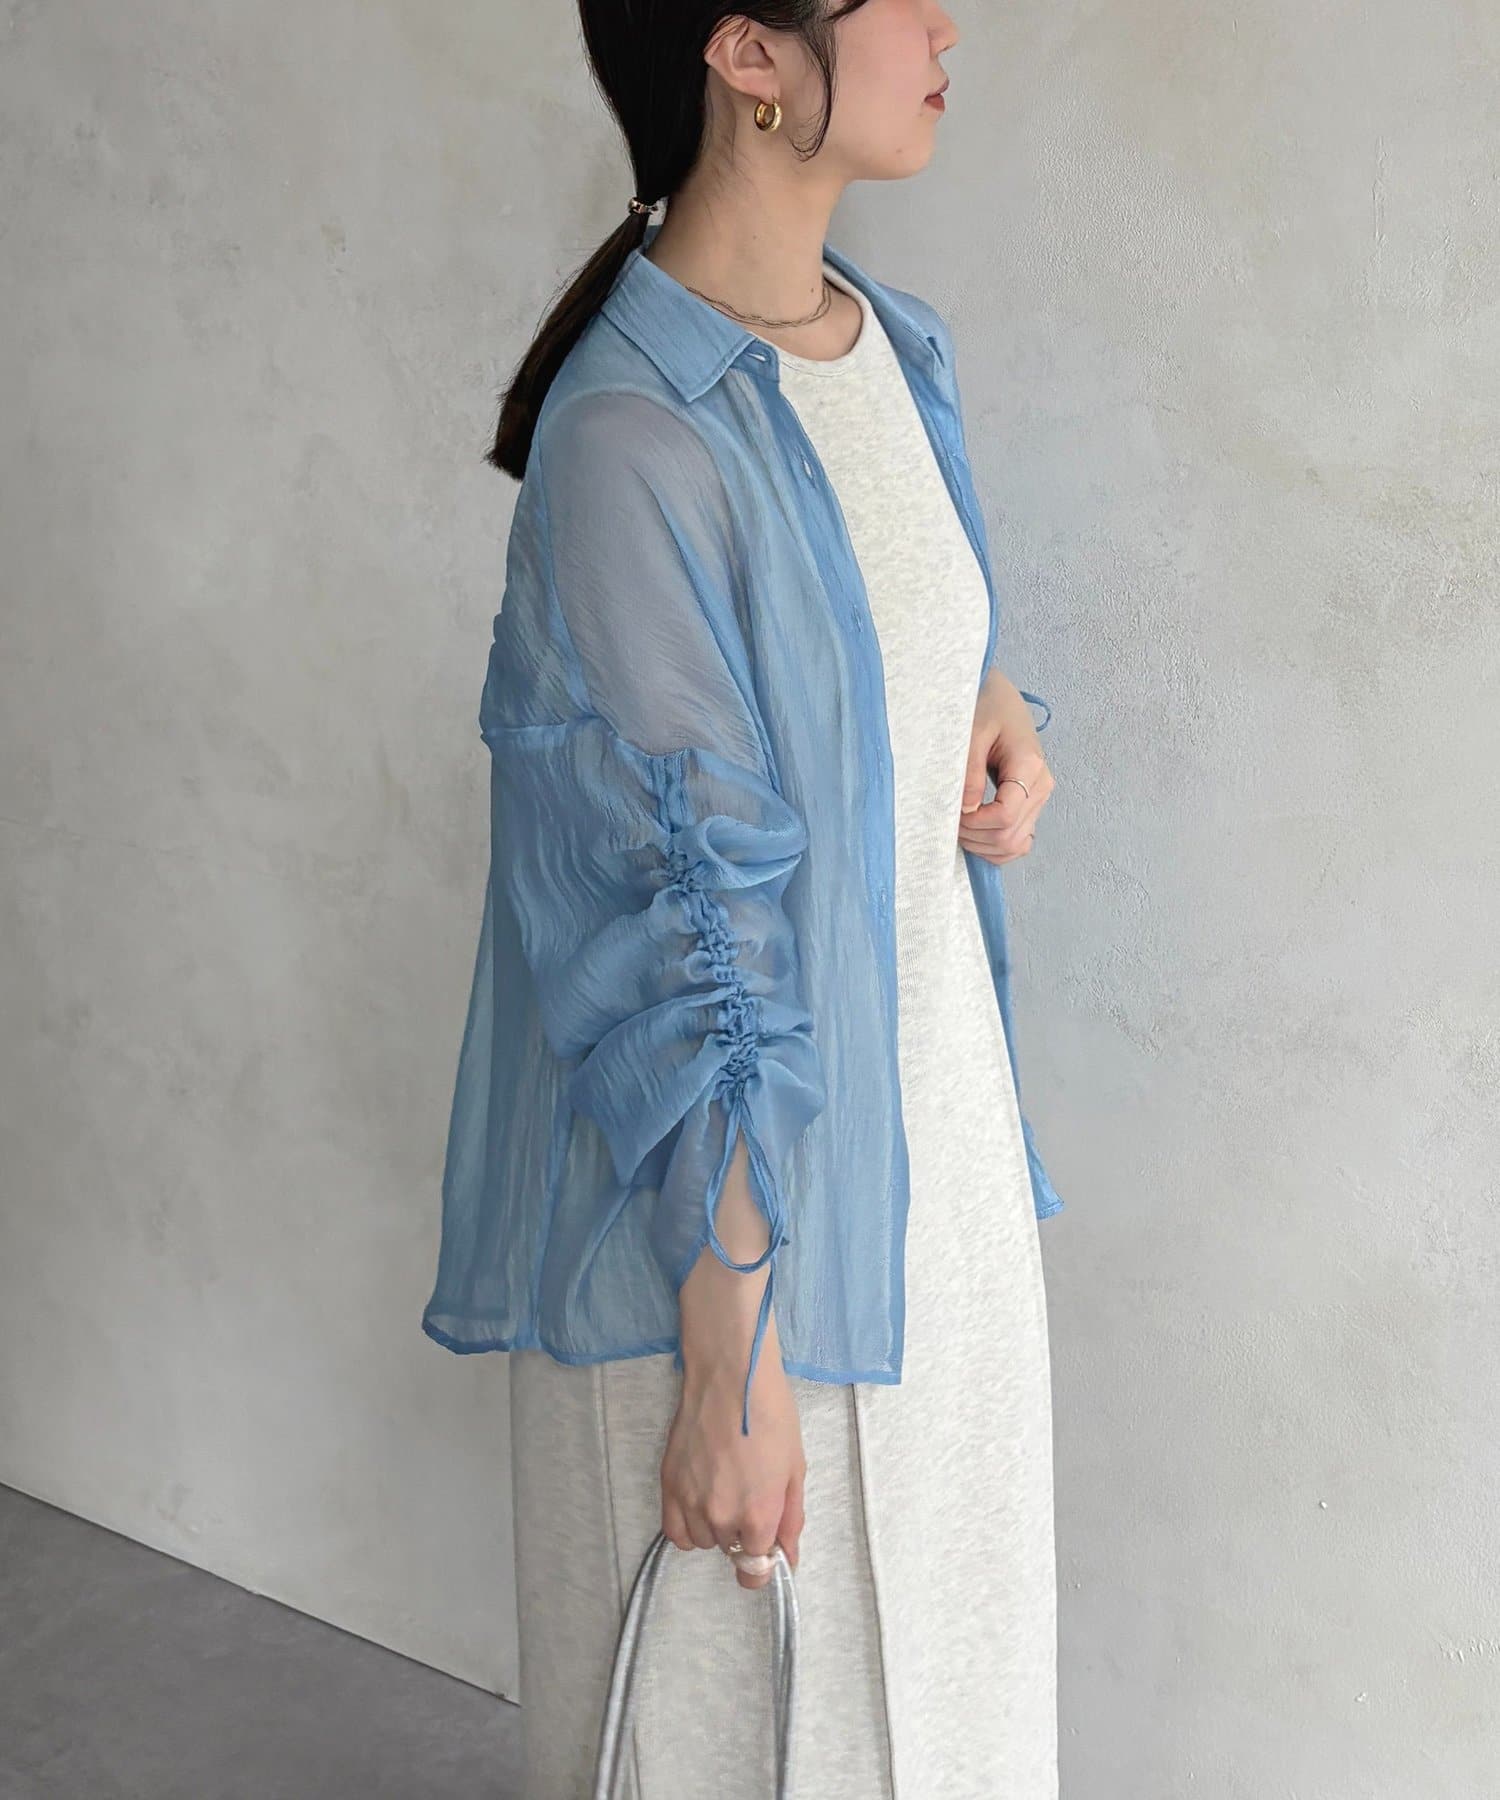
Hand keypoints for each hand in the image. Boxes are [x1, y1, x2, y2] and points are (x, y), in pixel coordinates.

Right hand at [668, 1134, 804, 1591]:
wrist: (729, 1374)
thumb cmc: (769, 1413)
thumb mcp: (794, 1468)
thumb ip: (791, 1519)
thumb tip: (787, 1558)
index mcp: (759, 1513)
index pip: (758, 1568)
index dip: (766, 1556)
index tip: (768, 1543)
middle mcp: (722, 1515)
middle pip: (731, 1551)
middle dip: (743, 1531)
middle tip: (750, 1493)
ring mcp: (690, 1501)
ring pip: (703, 1542)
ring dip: (715, 1527)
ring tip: (726, 1489)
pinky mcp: (668, 1484)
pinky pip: (674, 1530)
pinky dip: (688, 1524)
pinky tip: (701, 1501)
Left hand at [958, 670, 1054, 864]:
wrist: (1001, 697)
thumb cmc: (985, 707)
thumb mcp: (972, 733)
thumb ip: (969, 773)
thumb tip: (966, 810)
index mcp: (1029, 766)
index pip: (1005, 815)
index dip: (975, 823)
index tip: (953, 812)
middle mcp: (1041, 786)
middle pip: (1010, 836)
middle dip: (975, 836)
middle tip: (949, 820)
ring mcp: (1039, 798)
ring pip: (1016, 845)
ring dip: (983, 845)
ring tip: (959, 827)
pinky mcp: (1031, 804)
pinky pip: (1019, 840)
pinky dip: (995, 846)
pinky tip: (974, 833)